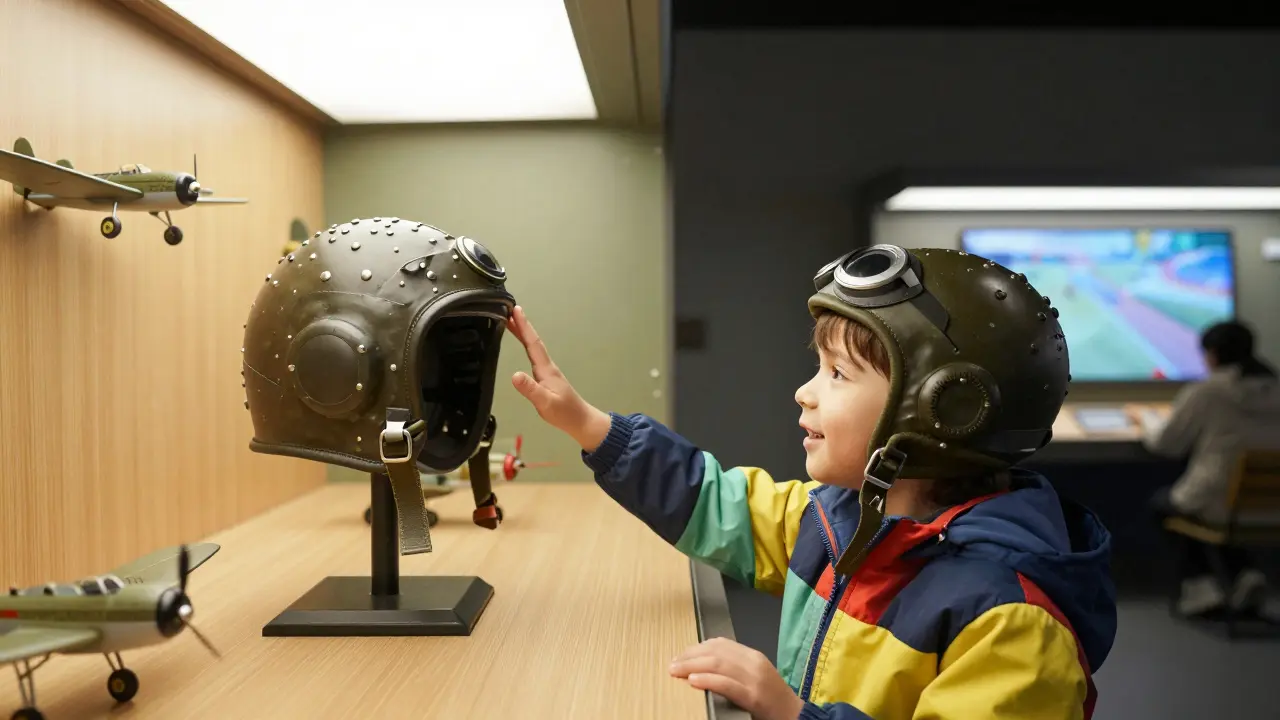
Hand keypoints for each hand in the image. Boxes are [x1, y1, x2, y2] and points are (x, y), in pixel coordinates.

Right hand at [506, 305, 611, 451]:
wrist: (580, 421)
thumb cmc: (564, 413)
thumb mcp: (545, 403)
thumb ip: (530, 389)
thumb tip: (514, 374)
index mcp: (546, 369)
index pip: (533, 344)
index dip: (524, 327)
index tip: (515, 310)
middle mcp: (546, 366)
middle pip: (532, 342)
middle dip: (521, 325)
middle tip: (508, 310)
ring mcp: (547, 371)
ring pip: (533, 347)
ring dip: (522, 333)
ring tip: (510, 322)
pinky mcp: (546, 377)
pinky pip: (533, 355)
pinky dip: (526, 345)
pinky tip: (522, 346)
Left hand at [670, 638, 803, 719]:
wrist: (795, 715)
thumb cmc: (772, 699)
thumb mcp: (753, 675)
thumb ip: (734, 667)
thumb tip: (702, 663)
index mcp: (752, 656)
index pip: (719, 644)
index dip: (695, 648)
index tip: (679, 655)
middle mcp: (753, 663)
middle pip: (715, 652)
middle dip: (689, 656)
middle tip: (672, 665)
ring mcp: (754, 679)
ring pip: (718, 664)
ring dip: (692, 666)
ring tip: (676, 671)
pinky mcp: (754, 696)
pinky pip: (727, 685)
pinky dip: (708, 680)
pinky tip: (693, 680)